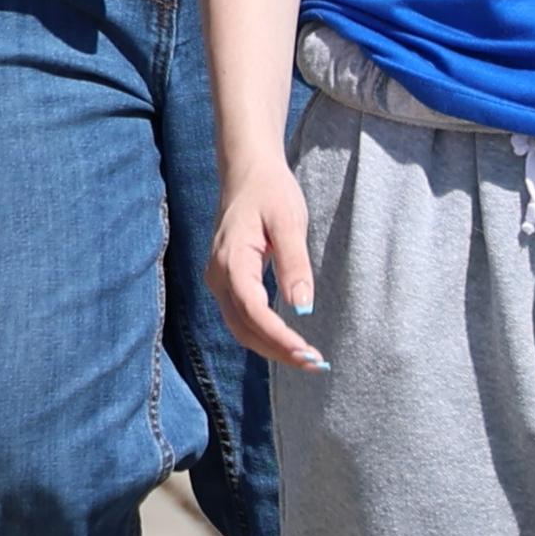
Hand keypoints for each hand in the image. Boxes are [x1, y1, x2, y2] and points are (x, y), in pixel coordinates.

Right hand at [205, 155, 321, 369]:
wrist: (247, 171)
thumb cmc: (270, 191)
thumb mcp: (289, 222)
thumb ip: (294, 264)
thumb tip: (303, 308)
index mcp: (231, 260)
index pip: (253, 311)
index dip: (279, 337)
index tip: (308, 352)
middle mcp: (218, 276)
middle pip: (244, 328)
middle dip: (278, 351)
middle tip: (316, 364)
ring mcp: (219, 280)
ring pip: (241, 328)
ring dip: (272, 348)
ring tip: (307, 358)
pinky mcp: (227, 281)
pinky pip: (242, 317)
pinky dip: (265, 335)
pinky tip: (289, 342)